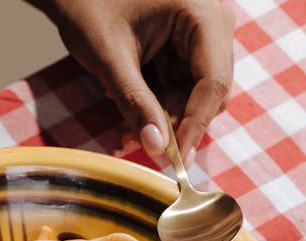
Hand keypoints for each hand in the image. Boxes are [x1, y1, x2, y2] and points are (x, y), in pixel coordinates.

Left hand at [27, 0, 234, 161]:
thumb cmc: (90, 9)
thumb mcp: (111, 60)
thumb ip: (136, 103)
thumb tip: (157, 148)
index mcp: (201, 13)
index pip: (214, 82)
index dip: (196, 126)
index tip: (176, 161)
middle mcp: (212, 22)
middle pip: (210, 92)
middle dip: (176, 124)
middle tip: (138, 142)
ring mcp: (202, 36)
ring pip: (196, 97)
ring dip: (164, 120)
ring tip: (126, 132)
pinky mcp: (188, 49)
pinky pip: (182, 90)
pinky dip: (159, 108)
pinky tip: (131, 116)